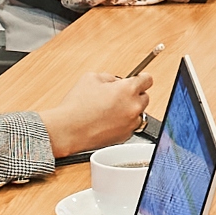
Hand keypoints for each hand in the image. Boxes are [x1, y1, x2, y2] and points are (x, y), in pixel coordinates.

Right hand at [38, 52, 156, 158]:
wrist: (68, 130)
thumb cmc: (77, 105)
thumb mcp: (92, 78)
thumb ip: (110, 77)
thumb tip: (116, 81)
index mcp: (128, 89)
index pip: (147, 80)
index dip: (141, 78)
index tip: (139, 78)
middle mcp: (133, 107)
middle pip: (145, 97)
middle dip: (133, 95)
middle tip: (118, 96)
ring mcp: (130, 124)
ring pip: (138, 114)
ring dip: (129, 110)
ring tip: (110, 110)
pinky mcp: (124, 137)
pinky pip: (129, 127)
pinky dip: (123, 123)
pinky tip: (108, 121)